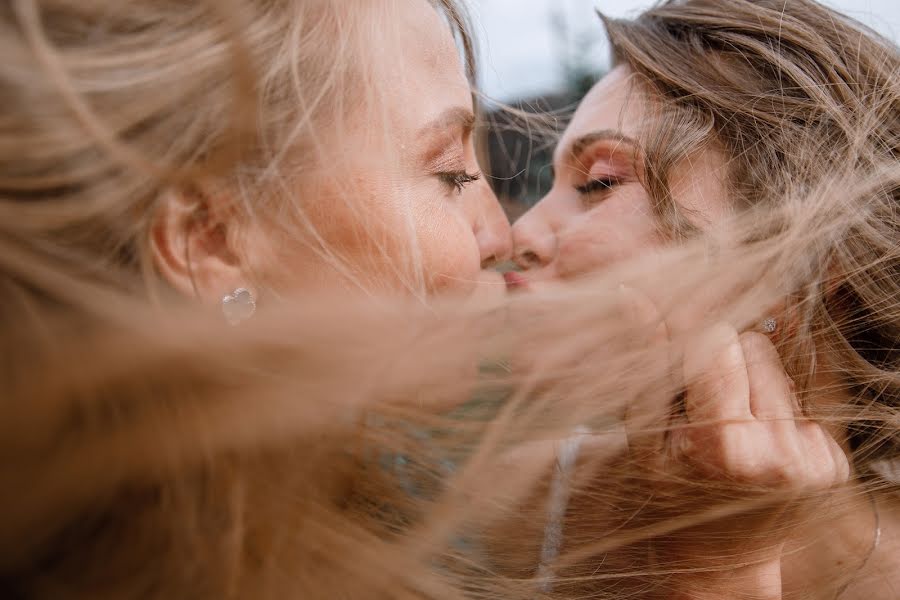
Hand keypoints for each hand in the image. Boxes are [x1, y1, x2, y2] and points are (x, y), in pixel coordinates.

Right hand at [629, 321, 849, 598]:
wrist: (717, 560)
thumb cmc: (667, 494)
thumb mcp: (642, 436)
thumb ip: (645, 366)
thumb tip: (634, 297)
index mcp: (724, 446)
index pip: (715, 343)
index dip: (689, 340)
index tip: (674, 351)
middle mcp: (778, 452)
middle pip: (751, 346)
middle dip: (720, 362)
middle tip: (698, 406)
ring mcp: (813, 460)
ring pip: (776, 368)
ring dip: (747, 383)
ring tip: (726, 426)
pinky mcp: (833, 463)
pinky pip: (798, 399)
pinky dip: (772, 410)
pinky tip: (753, 442)